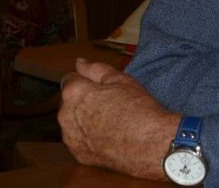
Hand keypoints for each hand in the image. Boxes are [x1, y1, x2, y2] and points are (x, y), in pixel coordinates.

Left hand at [58, 58, 176, 180]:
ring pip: (71, 122)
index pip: (70, 79)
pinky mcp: (79, 155)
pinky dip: (87, 138)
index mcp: (73, 93)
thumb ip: (94, 69)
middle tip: (107, 104)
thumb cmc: (139, 110)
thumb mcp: (120, 79)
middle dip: (82, 100)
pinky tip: (105, 137)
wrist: (153, 146)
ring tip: (108, 122)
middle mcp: (66, 116)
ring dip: (82, 120)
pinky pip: (77, 141)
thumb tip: (79, 63)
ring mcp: (71, 138)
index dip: (87, 81)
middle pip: (68, 102)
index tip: (101, 88)